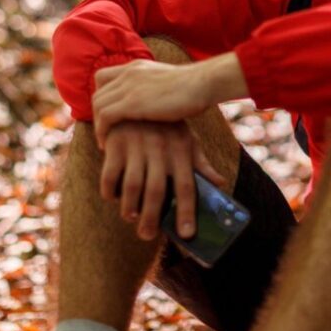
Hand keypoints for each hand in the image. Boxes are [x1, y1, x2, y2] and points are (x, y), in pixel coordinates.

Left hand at [92, 60, 210, 147]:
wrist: (203, 84)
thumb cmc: (194, 88)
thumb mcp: (167, 82)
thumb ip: (154, 88)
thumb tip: (154, 102)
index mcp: (136, 67)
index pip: (103, 77)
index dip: (102, 97)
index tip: (109, 115)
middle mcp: (129, 73)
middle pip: (98, 93)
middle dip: (98, 115)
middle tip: (105, 133)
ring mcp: (129, 86)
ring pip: (98, 105)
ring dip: (98, 125)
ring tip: (105, 141)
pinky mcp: (132, 102)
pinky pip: (105, 117)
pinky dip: (102, 132)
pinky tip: (107, 145)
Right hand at [99, 120, 227, 240]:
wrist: (138, 94)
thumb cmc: (167, 125)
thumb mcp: (187, 139)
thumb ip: (201, 163)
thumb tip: (220, 184)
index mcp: (181, 151)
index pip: (186, 187)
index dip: (187, 212)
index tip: (186, 235)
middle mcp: (160, 149)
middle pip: (157, 191)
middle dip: (152, 218)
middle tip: (147, 236)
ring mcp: (137, 146)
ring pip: (132, 185)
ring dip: (130, 207)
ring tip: (130, 218)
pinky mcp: (116, 143)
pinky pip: (110, 174)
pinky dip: (110, 190)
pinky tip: (113, 198)